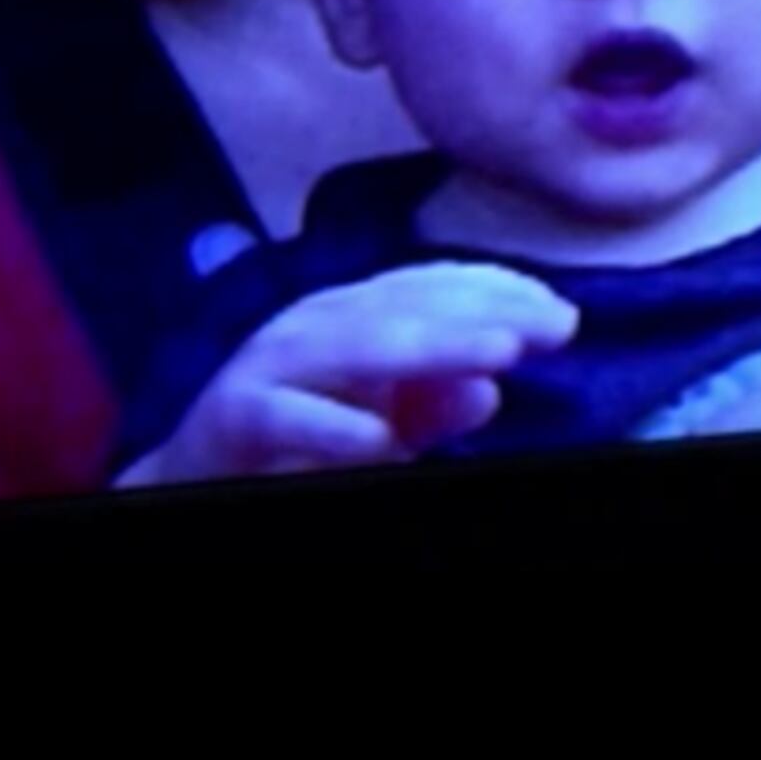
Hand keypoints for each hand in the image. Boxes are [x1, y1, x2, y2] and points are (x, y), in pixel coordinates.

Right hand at [115, 263, 578, 488]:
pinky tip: (384, 439)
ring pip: (352, 347)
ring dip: (426, 349)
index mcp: (348, 316)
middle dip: (482, 313)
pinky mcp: (236, 413)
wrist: (196, 471)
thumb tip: (491, 390)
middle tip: (554, 326)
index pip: (429, 288)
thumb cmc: (296, 440)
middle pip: (403, 307)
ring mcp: (271, 364)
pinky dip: (332, 427)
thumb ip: (429, 407)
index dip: (497, 291)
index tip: (564, 314)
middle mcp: (311, 325)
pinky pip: (286, 416)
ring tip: (497, 355)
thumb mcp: (378, 425)